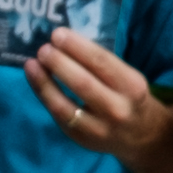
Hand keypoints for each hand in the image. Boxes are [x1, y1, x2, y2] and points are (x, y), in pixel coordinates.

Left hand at [28, 30, 166, 162]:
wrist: (140, 136)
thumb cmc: (127, 96)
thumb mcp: (126, 78)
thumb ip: (100, 64)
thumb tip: (63, 42)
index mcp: (132, 86)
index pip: (102, 62)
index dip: (77, 47)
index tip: (58, 34)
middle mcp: (118, 108)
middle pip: (83, 83)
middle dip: (59, 63)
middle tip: (44, 49)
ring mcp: (99, 128)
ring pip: (65, 105)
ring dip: (45, 82)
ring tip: (32, 64)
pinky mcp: (82, 138)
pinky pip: (59, 116)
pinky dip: (44, 96)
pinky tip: (35, 80)